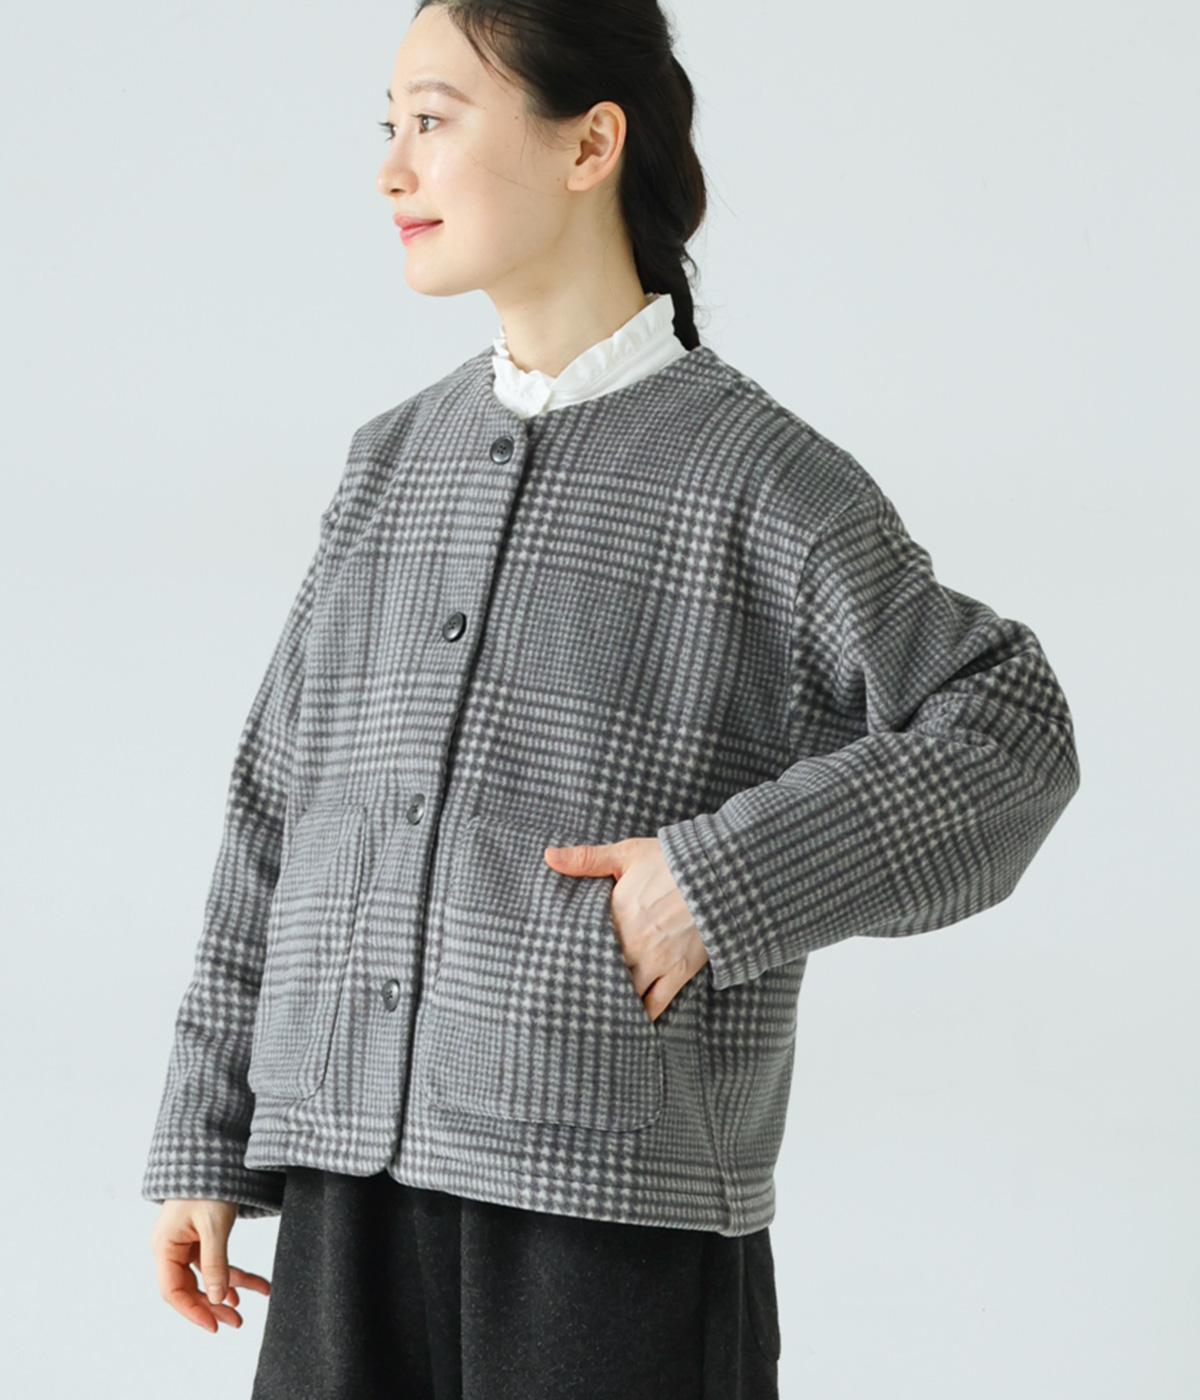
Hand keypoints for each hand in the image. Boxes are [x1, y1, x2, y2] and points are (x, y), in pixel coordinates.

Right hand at [150, 1198, 270, 1332]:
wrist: (213, 1154)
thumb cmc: (209, 1186)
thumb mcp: (214, 1226)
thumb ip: (215, 1263)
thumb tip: (216, 1299)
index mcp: (164, 1247)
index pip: (173, 1291)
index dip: (193, 1311)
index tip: (214, 1325)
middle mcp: (170, 1248)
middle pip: (189, 1288)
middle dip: (212, 1305)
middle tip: (236, 1322)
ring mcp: (184, 1244)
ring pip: (204, 1277)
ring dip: (225, 1291)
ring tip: (245, 1309)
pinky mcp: (199, 1238)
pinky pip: (214, 1262)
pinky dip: (230, 1274)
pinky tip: (247, 1287)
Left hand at [542, 836, 707, 1021]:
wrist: (720, 874)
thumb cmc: (672, 861)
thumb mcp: (627, 853)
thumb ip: (585, 858)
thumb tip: (548, 856)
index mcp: (615, 916)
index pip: (582, 945)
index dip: (569, 956)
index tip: (555, 965)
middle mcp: (631, 946)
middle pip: (600, 973)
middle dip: (586, 983)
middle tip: (568, 996)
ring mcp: (656, 963)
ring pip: (625, 993)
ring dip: (611, 1002)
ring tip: (594, 1014)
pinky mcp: (679, 973)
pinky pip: (656, 1005)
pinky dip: (642, 1016)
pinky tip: (629, 1024)